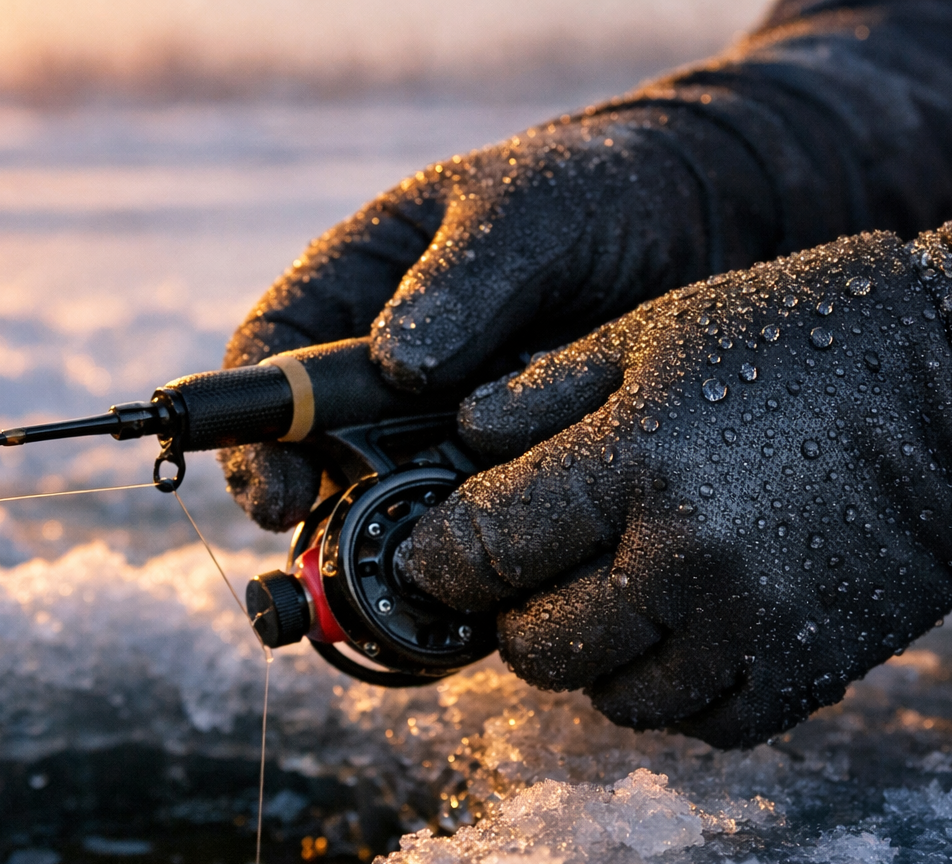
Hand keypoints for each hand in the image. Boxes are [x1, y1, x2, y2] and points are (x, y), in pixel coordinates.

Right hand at [218, 109, 776, 529]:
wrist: (700, 225)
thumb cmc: (593, 193)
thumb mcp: (528, 212)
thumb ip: (464, 280)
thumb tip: (397, 364)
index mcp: (357, 289)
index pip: (270, 363)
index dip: (252, 435)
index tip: (278, 491)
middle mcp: (384, 369)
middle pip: (316, 455)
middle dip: (321, 516)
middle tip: (348, 559)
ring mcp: (441, 426)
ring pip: (390, 503)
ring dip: (400, 545)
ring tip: (432, 575)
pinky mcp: (503, 469)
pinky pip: (472, 525)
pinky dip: (478, 556)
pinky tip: (499, 581)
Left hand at [401, 227, 951, 747]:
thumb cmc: (800, 339)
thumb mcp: (654, 332)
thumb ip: (541, 395)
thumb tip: (455, 449)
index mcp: (635, 462)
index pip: (484, 550)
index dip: (436, 563)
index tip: (429, 561)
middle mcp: (686, 559)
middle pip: (535, 645)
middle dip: (509, 617)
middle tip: (524, 579)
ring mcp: (751, 628)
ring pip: (611, 698)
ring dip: (590, 659)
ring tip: (611, 600)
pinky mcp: (809, 671)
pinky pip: (698, 723)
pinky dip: (671, 690)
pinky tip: (680, 631)